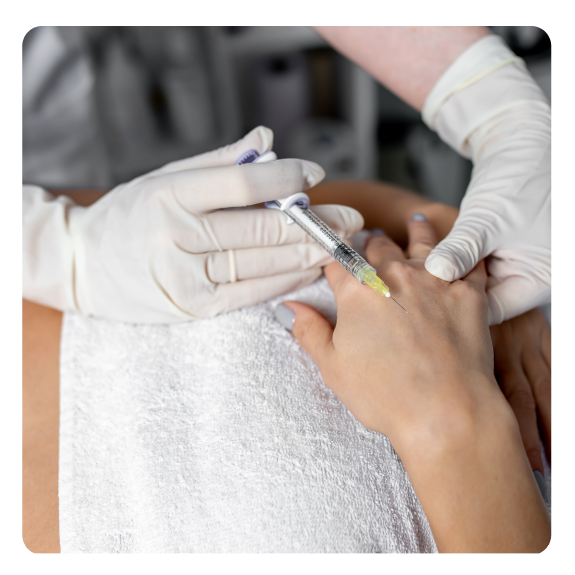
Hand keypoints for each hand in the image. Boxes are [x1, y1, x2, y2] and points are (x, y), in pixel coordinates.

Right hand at [23, 126, 362, 322]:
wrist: (87, 267)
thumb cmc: (131, 216)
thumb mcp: (166, 177)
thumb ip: (219, 160)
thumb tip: (267, 139)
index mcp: (172, 194)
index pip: (243, 183)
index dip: (285, 178)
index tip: (314, 173)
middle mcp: (180, 236)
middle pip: (264, 229)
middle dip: (315, 224)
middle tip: (350, 219)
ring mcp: (189, 276)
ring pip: (265, 263)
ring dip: (311, 253)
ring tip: (342, 243)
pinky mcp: (197, 306)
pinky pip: (254, 292)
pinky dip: (287, 279)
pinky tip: (311, 268)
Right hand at [276, 216, 549, 551]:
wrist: (446, 411)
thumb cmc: (387, 394)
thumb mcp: (333, 367)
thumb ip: (310, 330)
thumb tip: (290, 307)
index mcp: (358, 291)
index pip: (338, 261)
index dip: (332, 258)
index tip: (332, 258)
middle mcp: (394, 277)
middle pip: (379, 247)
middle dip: (372, 244)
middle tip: (372, 241)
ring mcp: (434, 281)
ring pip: (423, 243)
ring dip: (417, 231)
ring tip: (417, 222)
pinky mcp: (468, 294)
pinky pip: (468, 261)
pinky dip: (464, 251)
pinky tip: (464, 248)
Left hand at [422, 35, 549, 324]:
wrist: (524, 145)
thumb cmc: (521, 177)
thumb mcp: (489, 218)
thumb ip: (463, 248)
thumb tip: (436, 273)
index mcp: (537, 279)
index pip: (489, 312)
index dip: (454, 310)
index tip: (418, 307)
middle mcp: (525, 277)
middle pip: (479, 301)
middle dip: (444, 294)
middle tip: (406, 292)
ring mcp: (509, 265)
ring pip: (469, 284)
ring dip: (442, 277)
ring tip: (407, 274)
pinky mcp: (494, 253)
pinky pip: (467, 265)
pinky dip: (447, 261)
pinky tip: (418, 258)